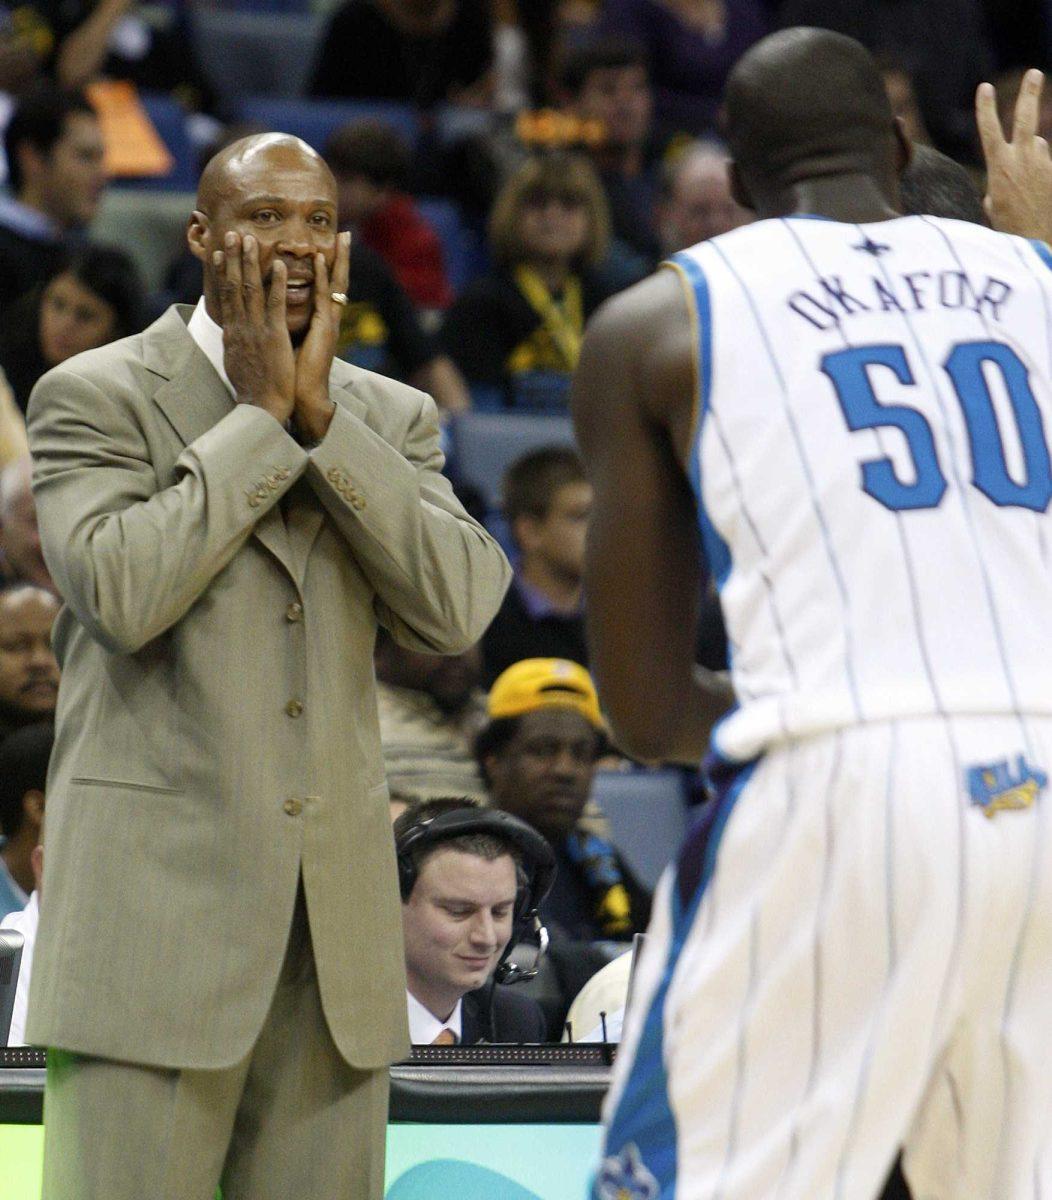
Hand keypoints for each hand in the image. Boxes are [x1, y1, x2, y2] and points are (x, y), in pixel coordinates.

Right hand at [216, 232, 295, 424]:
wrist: (261, 407)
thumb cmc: (252, 390)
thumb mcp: (236, 363)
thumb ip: (234, 345)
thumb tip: (229, 336)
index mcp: (232, 333)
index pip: (225, 296)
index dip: (222, 272)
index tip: (221, 253)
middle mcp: (240, 327)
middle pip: (233, 286)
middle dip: (233, 258)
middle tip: (232, 234)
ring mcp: (255, 330)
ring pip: (250, 289)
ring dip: (250, 262)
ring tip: (250, 239)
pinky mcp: (273, 336)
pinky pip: (274, 305)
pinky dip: (276, 283)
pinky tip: (279, 265)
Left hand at [293, 231, 350, 444]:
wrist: (300, 397)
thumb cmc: (291, 376)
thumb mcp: (287, 343)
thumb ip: (285, 326)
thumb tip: (270, 313)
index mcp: (319, 323)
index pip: (325, 288)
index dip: (328, 267)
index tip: (327, 246)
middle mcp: (327, 320)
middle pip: (336, 282)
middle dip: (342, 258)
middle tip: (345, 233)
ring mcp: (328, 323)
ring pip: (335, 285)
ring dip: (337, 259)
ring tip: (341, 237)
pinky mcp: (324, 329)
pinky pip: (323, 297)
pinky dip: (323, 277)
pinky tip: (320, 259)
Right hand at [977, 68, 1051, 241]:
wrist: (1038, 241)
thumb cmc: (1009, 229)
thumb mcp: (994, 206)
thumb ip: (999, 183)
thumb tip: (1008, 174)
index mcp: (1000, 167)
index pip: (989, 130)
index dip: (986, 108)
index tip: (984, 88)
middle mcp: (1023, 159)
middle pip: (1026, 117)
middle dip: (1030, 93)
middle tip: (1034, 73)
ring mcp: (1042, 163)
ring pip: (1037, 144)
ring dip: (1031, 156)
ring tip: (1027, 186)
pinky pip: (1045, 163)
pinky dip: (1040, 174)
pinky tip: (1038, 194)